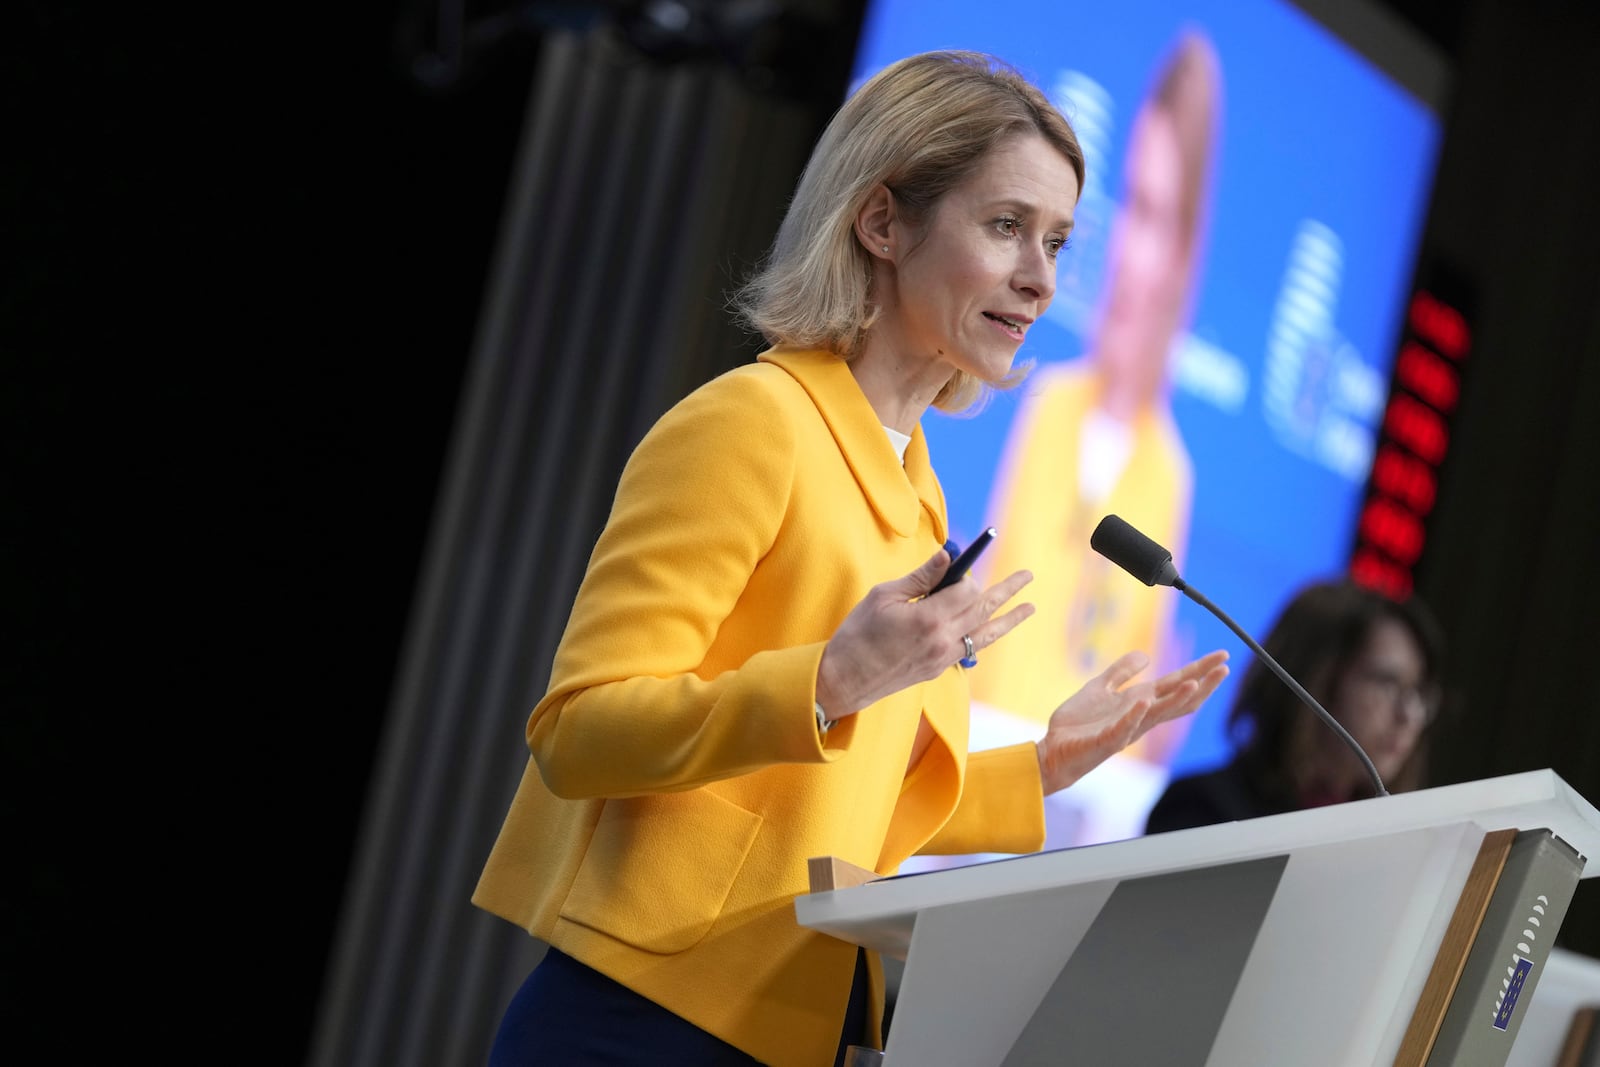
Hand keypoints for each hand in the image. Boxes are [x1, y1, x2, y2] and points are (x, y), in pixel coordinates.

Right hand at [815, 549, 1034, 721]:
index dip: (967, 573)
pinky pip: (971, 649)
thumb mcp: (883, 596)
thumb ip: (920, 577)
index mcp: (929, 618)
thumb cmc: (858, 634)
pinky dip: (984, 636)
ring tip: (1029, 608)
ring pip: (986, 635)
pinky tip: (992, 628)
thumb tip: (948, 556)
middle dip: (1008, 591)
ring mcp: (943, 658)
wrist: (845, 680)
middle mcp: (943, 640)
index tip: (965, 561)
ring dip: (1009, 619)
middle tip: (1028, 576)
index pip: (966, 590)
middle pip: (984, 610)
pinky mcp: (938, 669)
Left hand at [1036, 650, 1229, 793]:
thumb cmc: (1079, 724)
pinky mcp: (1106, 741)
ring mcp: (1126, 730)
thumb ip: (1121, 672)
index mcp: (1140, 703)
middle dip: (1202, 683)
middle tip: (1224, 666)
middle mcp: (1140, 717)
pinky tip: (1145, 701)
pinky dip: (1135, 715)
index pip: (1176, 685)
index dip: (1199, 670)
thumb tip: (1147, 655)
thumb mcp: (1100, 688)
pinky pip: (1124, 728)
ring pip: (1159, 715)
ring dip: (1177, 698)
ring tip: (1195, 682)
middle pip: (1179, 700)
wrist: (1054, 750)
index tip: (1222, 655)